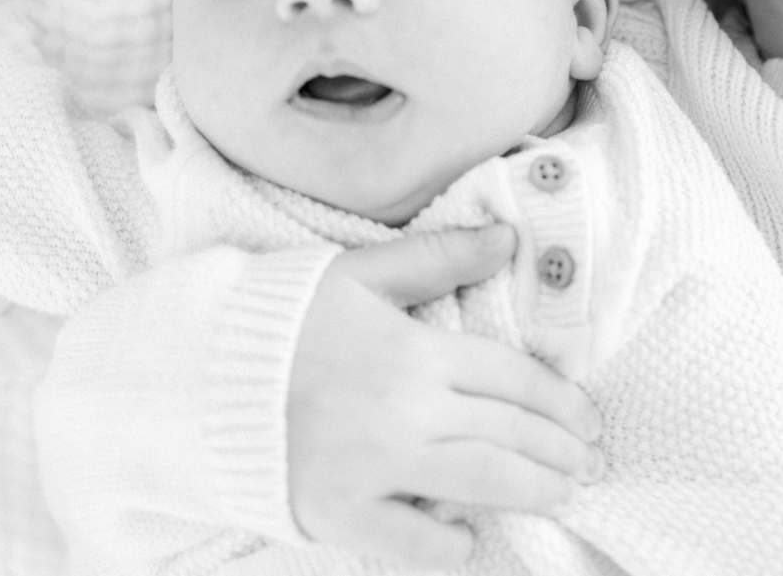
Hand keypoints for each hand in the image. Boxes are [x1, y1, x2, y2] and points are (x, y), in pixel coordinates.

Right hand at [288, 223, 606, 569]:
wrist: (192, 373)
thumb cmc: (277, 319)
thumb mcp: (359, 273)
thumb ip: (438, 258)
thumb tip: (507, 237)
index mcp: (414, 349)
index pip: (512, 378)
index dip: (559, 400)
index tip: (587, 417)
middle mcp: (405, 409)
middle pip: (509, 431)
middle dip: (560, 451)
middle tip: (590, 463)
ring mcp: (374, 465)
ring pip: (482, 482)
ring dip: (534, 490)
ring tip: (562, 495)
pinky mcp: (339, 511)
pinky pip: (412, 541)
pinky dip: (449, 544)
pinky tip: (469, 538)